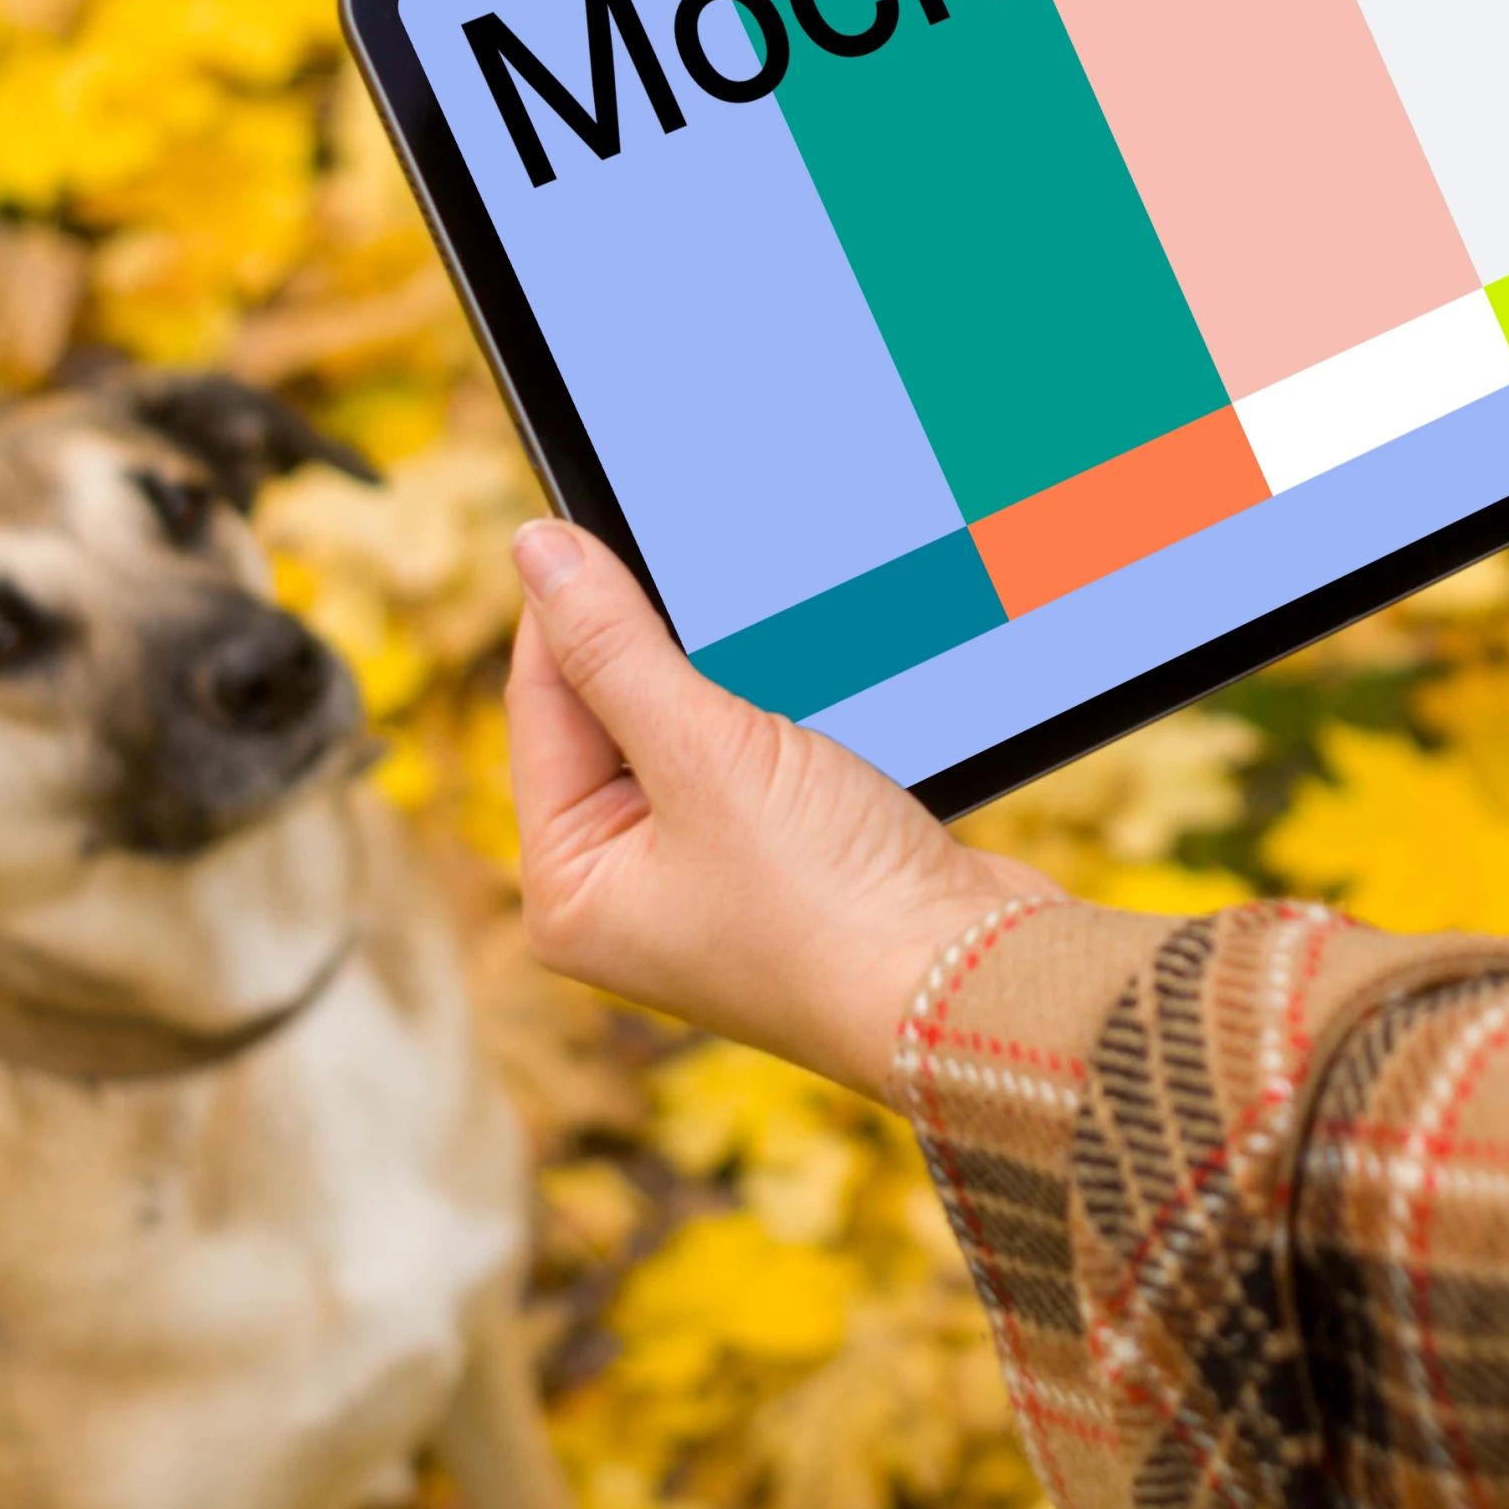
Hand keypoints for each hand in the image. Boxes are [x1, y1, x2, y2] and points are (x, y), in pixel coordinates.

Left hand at [502, 521, 1055, 1100]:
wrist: (973, 986)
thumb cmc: (831, 907)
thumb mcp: (706, 755)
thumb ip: (615, 648)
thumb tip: (535, 551)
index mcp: (569, 892)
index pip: (540, 709)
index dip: (566, 608)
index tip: (588, 522)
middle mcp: (625, 894)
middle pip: (608, 718)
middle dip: (653, 645)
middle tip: (680, 563)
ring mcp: (705, 880)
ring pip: (688, 728)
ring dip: (723, 675)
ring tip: (748, 623)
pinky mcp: (781, 861)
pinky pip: (750, 756)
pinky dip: (774, 711)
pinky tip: (802, 670)